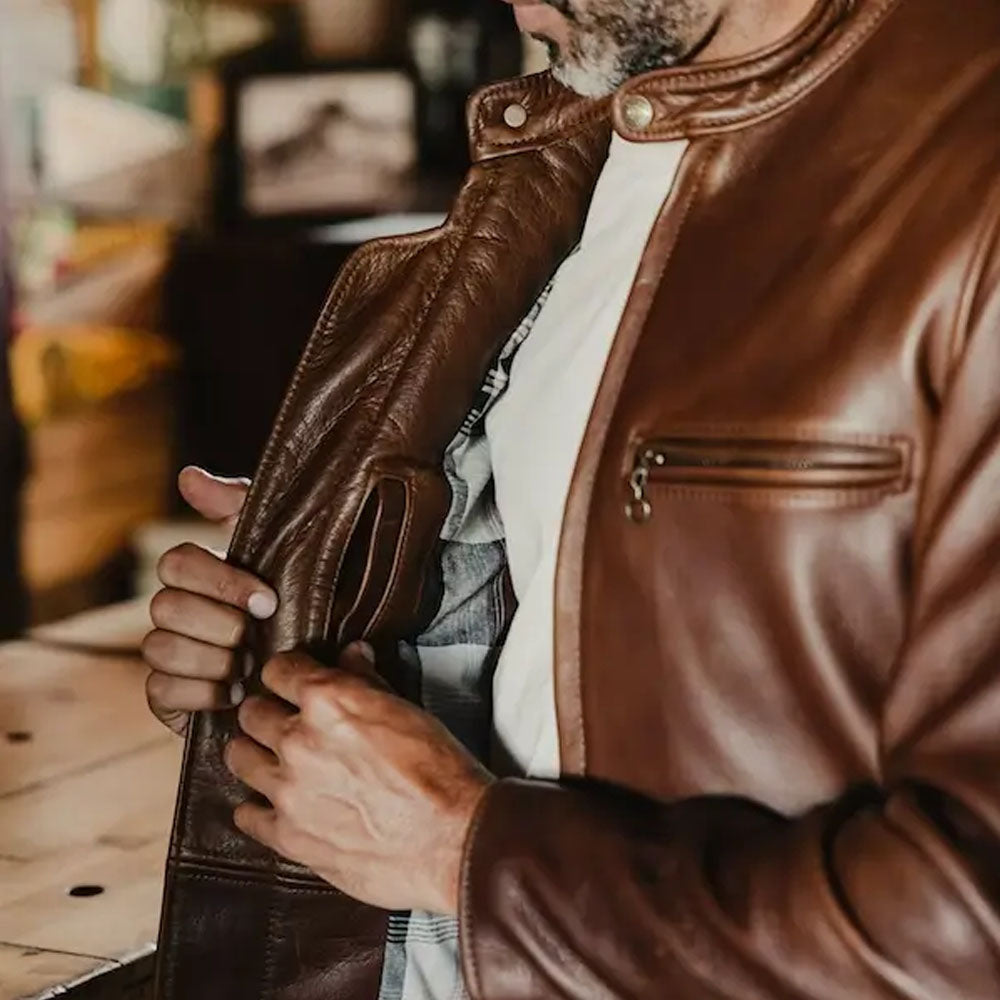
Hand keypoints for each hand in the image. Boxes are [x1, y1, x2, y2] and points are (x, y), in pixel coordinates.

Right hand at [142, 467, 277, 734]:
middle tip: (259, 637)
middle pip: (164, 607)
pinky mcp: (169, 698)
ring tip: (251, 666)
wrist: (315, 671)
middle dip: (220, 624)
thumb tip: (189, 476)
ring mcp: (169, 654)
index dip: (221, 583)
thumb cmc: (300, 600)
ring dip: (213, 659)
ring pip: (160, 648)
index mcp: (199, 574)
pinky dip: (201, 694)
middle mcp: (176, 610)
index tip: (269, 602)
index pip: (176, 563)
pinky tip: (237, 692)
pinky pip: (161, 691)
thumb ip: (238, 505)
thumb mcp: (281, 547)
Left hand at [225, 644, 492, 914]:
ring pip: (238, 756)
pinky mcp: (287, 836)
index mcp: (328, 700)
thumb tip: (352, 656)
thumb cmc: (440, 772)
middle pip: (251, 711)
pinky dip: (258, 807)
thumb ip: (368, 682)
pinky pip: (246, 814)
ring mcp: (287, 790)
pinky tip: (276, 805)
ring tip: (273, 759)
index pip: (278, 669)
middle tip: (284, 721)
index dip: (288, 672)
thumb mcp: (408, 711)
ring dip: (254, 753)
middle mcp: (298, 740)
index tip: (294, 681)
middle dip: (267, 711)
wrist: (454, 840)